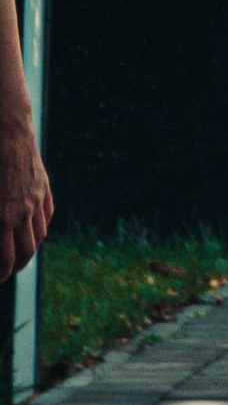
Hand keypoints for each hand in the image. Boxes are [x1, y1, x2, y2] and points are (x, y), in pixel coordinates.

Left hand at [0, 123, 51, 280]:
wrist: (7, 130)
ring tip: (19, 255)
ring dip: (28, 250)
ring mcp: (36, 200)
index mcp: (1, 218)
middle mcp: (22, 213)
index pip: (4, 260)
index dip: (1, 275)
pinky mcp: (43, 188)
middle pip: (25, 253)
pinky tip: (32, 230)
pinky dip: (39, 228)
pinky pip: (46, 216)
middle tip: (6, 272)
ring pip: (38, 236)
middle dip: (15, 267)